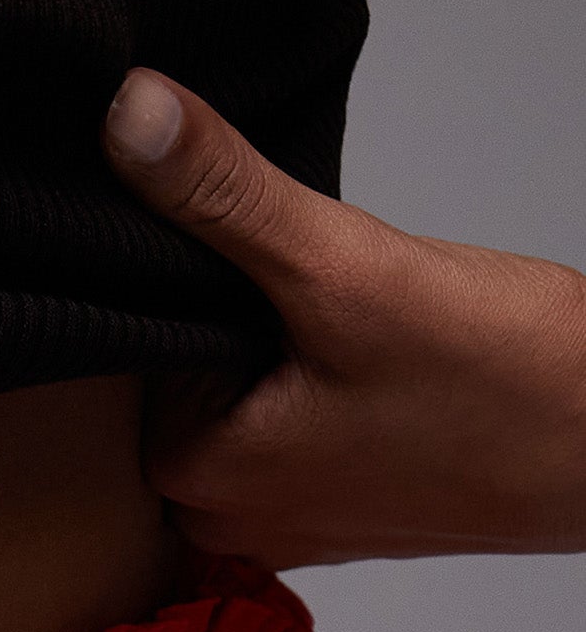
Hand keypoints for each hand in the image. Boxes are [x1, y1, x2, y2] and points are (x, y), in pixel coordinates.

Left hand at [104, 69, 585, 565]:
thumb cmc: (503, 386)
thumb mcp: (347, 269)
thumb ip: (226, 195)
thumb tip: (128, 114)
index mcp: (186, 471)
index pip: (131, 333)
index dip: (188, 267)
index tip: (268, 257)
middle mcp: (212, 513)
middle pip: (178, 362)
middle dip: (235, 306)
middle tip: (329, 294)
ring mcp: (273, 517)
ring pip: (234, 386)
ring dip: (278, 339)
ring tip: (356, 330)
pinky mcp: (326, 503)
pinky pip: (282, 421)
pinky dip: (312, 377)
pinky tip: (371, 363)